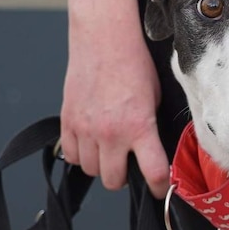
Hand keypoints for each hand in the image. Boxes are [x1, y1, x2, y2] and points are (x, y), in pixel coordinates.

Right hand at [59, 22, 169, 197]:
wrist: (104, 40)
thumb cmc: (134, 64)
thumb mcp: (156, 97)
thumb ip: (152, 127)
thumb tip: (154, 150)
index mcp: (139, 127)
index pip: (153, 173)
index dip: (159, 187)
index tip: (160, 189)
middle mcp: (110, 133)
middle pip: (114, 181)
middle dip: (125, 177)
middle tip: (131, 164)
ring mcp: (86, 129)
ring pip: (91, 171)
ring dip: (102, 165)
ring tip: (111, 148)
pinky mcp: (68, 122)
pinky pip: (71, 156)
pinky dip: (81, 154)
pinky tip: (92, 140)